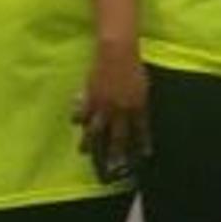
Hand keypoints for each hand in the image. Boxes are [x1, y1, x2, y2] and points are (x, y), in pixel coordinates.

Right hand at [75, 45, 150, 180]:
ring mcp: (103, 105)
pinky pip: (81, 112)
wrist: (117, 53)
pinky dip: (77, 118)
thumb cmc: (133, 67)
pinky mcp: (89, 97)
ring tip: (84, 152)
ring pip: (95, 130)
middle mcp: (120, 110)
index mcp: (137, 107)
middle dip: (116, 154)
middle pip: (118, 137)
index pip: (141, 131)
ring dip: (90, 143)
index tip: (144, 156)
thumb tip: (138, 118)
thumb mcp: (144, 87)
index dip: (143, 144)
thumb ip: (140, 103)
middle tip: (113, 168)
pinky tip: (75, 124)